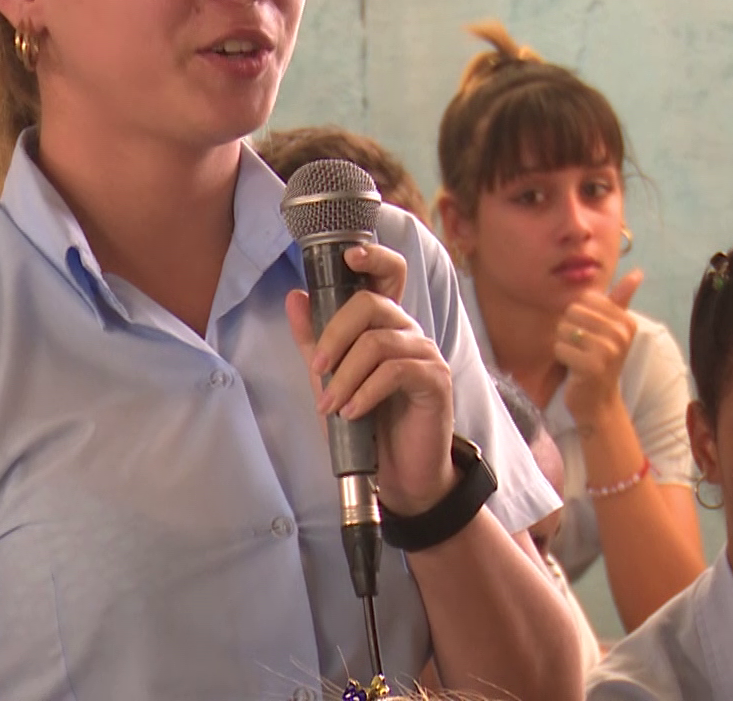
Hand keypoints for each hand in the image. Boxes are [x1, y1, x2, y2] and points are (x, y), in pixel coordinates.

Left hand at [286, 243, 456, 515]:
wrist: (398, 474)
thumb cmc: (367, 425)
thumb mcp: (330, 380)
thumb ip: (314, 340)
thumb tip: (295, 296)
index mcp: (384, 324)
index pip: (389, 273)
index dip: (373, 257)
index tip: (348, 257)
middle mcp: (408, 331)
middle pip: (373, 304)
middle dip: (336, 334)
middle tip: (317, 370)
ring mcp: (426, 354)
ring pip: (379, 342)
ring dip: (346, 375)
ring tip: (331, 405)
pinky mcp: (436, 381)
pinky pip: (397, 371)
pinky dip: (367, 391)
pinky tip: (353, 412)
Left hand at [554, 269, 643, 426]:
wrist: (598, 401)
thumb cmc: (600, 360)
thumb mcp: (612, 328)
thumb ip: (621, 299)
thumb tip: (638, 272)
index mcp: (626, 321)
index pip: (584, 299)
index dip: (578, 316)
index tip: (590, 335)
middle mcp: (620, 333)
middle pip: (572, 311)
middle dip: (568, 330)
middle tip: (581, 348)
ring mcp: (608, 350)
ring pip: (563, 328)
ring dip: (564, 344)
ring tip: (577, 357)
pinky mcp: (592, 366)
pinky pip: (559, 347)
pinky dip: (561, 358)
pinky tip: (573, 369)